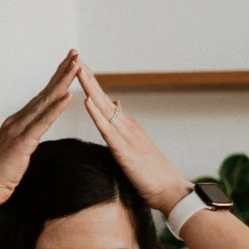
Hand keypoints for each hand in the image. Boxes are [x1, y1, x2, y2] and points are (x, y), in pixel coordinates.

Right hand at [0, 50, 80, 206]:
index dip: (55, 80)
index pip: (41, 98)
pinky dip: (57, 108)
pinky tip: (69, 96)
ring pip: (46, 101)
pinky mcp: (22, 142)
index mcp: (16, 123)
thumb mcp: (14, 155)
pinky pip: (43, 122)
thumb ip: (24, 144)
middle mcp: (17, 120)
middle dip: (62, 72)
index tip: (68, 66)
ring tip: (77, 65)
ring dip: (63, 81)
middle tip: (76, 53)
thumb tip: (31, 142)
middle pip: (45, 92)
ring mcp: (18, 129)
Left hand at [77, 60, 192, 213]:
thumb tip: (116, 108)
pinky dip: (96, 114)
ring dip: (91, 88)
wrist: (172, 191)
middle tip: (76, 57)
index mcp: (128, 128)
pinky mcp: (125, 151)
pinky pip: (107, 130)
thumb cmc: (154, 176)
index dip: (93, 85)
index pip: (106, 103)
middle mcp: (128, 127)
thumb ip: (125, 130)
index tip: (80, 67)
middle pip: (104, 98)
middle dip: (89, 78)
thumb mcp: (136, 149)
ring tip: (79, 70)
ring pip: (104, 108)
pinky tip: (87, 101)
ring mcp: (127, 137)